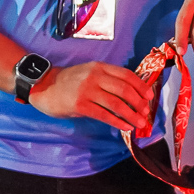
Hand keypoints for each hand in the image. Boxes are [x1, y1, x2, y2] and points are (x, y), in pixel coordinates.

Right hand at [29, 61, 154, 134]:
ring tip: (140, 122)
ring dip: (131, 114)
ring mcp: (87, 91)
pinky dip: (117, 121)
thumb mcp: (89, 73)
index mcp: (100, 67)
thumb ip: (107, 79)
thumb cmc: (69, 82)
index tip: (149, 96)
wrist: (43, 86)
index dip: (141, 86)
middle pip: (124, 89)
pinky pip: (104, 115)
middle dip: (139, 102)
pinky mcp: (80, 105)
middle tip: (146, 111)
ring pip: (116, 103)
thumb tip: (130, 94)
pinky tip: (125, 126)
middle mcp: (95, 77)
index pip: (126, 75)